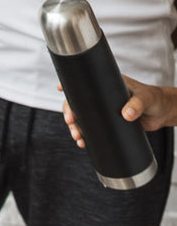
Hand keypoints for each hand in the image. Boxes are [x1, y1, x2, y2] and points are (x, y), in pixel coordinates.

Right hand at [61, 76, 176, 148]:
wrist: (164, 112)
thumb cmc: (154, 98)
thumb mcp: (145, 98)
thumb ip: (136, 105)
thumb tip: (127, 115)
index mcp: (106, 85)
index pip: (84, 83)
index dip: (70, 85)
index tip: (61, 88)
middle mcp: (101, 97)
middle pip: (79, 103)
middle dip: (70, 112)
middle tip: (70, 122)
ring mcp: (105, 111)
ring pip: (84, 118)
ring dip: (77, 127)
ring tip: (77, 137)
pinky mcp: (111, 124)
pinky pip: (94, 129)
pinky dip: (87, 136)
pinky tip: (83, 143)